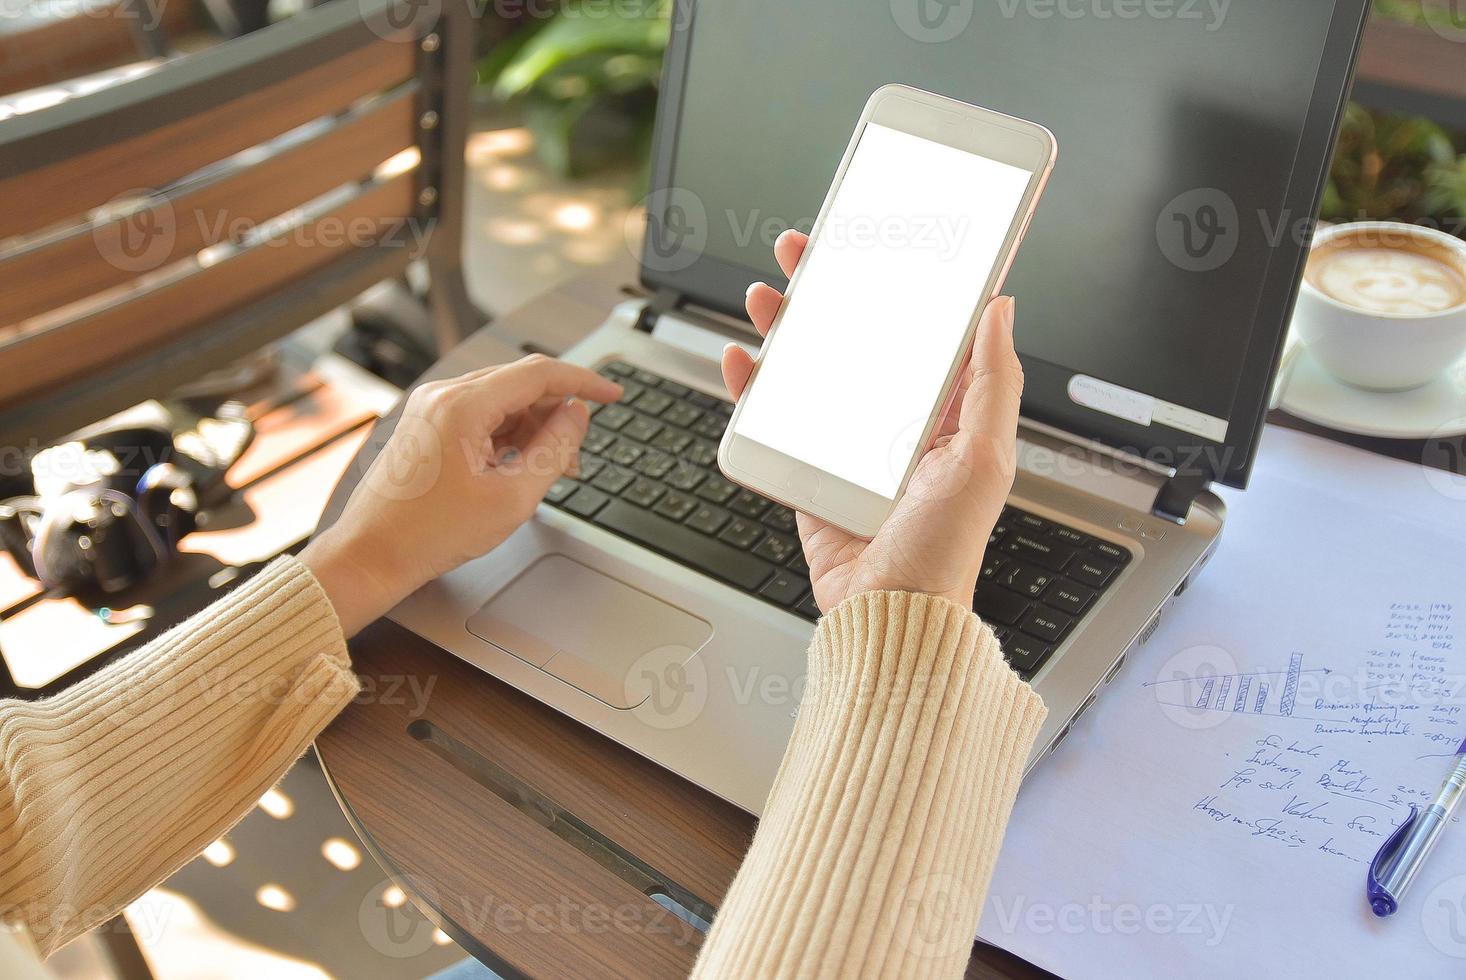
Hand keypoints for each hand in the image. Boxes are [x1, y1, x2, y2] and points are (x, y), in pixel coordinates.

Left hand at [302, 355, 621, 634]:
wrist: (371, 555)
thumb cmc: (429, 534)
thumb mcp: (512, 497)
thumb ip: (554, 449)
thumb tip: (577, 416)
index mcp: (462, 405)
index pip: (539, 374)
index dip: (584, 382)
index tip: (613, 393)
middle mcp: (442, 396)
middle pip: (521, 385)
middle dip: (557, 415)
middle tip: (575, 456)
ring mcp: (431, 409)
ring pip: (502, 401)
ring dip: (533, 428)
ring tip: (549, 471)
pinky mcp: (426, 426)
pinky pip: (480, 416)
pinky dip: (508, 436)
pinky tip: (519, 468)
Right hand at [722, 230, 1022, 610]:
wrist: (888, 613)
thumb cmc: (944, 549)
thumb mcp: (985, 457)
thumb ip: (994, 381)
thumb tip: (1002, 310)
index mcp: (942, 414)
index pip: (918, 333)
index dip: (898, 285)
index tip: (881, 243)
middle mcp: (891, 424)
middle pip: (855, 339)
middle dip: (828, 291)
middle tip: (807, 251)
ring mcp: (844, 447)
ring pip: (809, 369)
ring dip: (785, 327)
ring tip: (765, 294)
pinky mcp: (806, 472)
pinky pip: (773, 420)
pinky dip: (752, 387)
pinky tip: (741, 359)